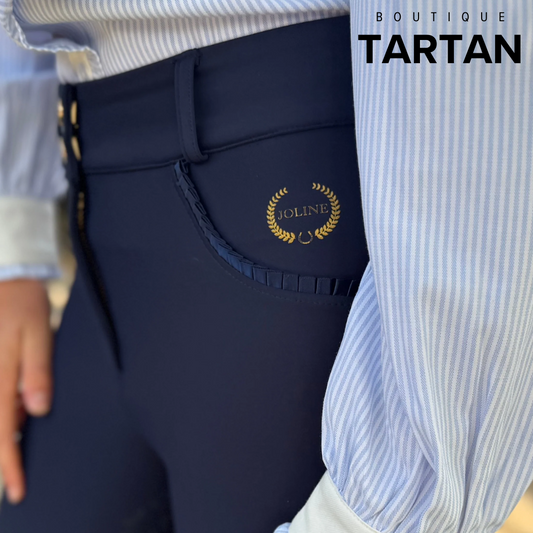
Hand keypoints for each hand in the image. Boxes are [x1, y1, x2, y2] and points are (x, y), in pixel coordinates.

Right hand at [0, 279, 52, 503]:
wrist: (5, 277)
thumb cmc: (24, 305)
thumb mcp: (38, 334)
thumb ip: (37, 371)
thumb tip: (37, 411)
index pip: (2, 431)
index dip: (9, 465)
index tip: (17, 491)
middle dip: (3, 457)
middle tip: (18, 482)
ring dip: (2, 436)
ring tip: (18, 458)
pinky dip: (1, 414)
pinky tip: (16, 418)